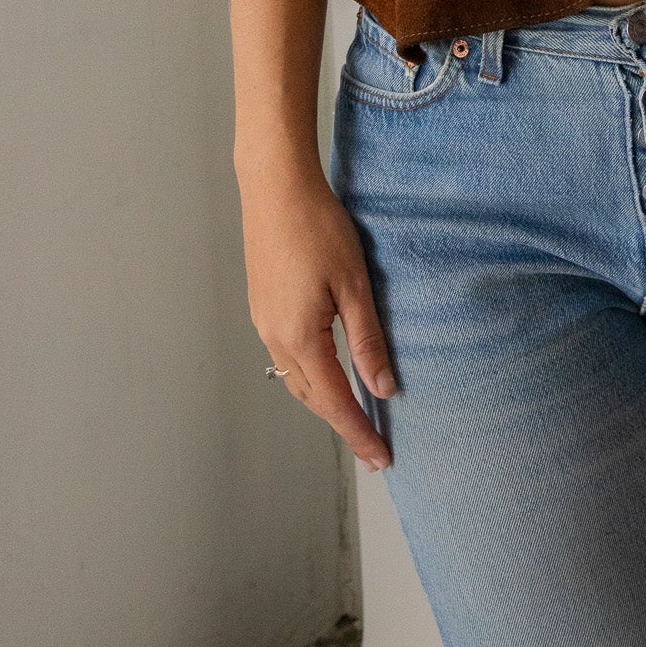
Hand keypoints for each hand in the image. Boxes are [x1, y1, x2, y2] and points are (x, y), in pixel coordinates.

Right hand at [237, 162, 395, 472]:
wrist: (276, 187)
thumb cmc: (318, 227)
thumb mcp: (354, 285)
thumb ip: (368, 340)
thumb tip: (383, 389)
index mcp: (300, 338)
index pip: (335, 402)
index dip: (359, 434)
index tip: (381, 460)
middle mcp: (274, 337)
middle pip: (311, 397)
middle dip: (342, 424)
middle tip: (373, 448)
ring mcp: (263, 321)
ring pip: (296, 379)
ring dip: (324, 401)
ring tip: (355, 416)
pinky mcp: (262, 304)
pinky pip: (287, 355)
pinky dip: (310, 375)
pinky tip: (328, 370)